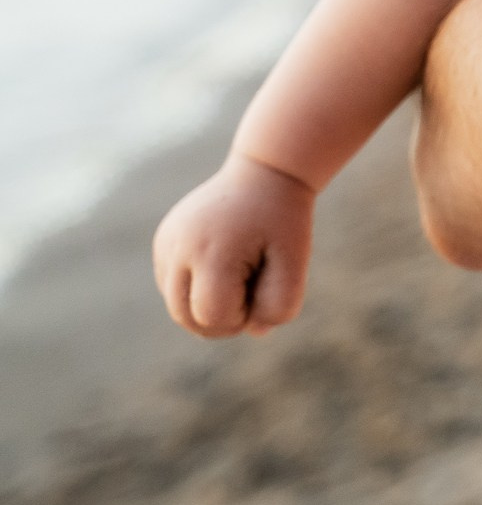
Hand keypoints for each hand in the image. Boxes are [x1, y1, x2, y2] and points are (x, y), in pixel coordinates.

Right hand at [152, 155, 314, 337]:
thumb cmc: (284, 220)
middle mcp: (177, 249)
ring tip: (242, 270)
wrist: (266, 173)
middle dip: (223, 318)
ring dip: (210, 304)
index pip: (212, 317)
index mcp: (209, 252)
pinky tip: (226, 262)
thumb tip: (253, 331)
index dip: (243, 314)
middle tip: (256, 284)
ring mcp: (165, 245)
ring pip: (177, 307)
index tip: (264, 283)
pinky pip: (173, 288)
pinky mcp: (162, 243)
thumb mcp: (296, 261)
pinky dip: (198, 289)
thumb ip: (280, 304)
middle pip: (187, 318)